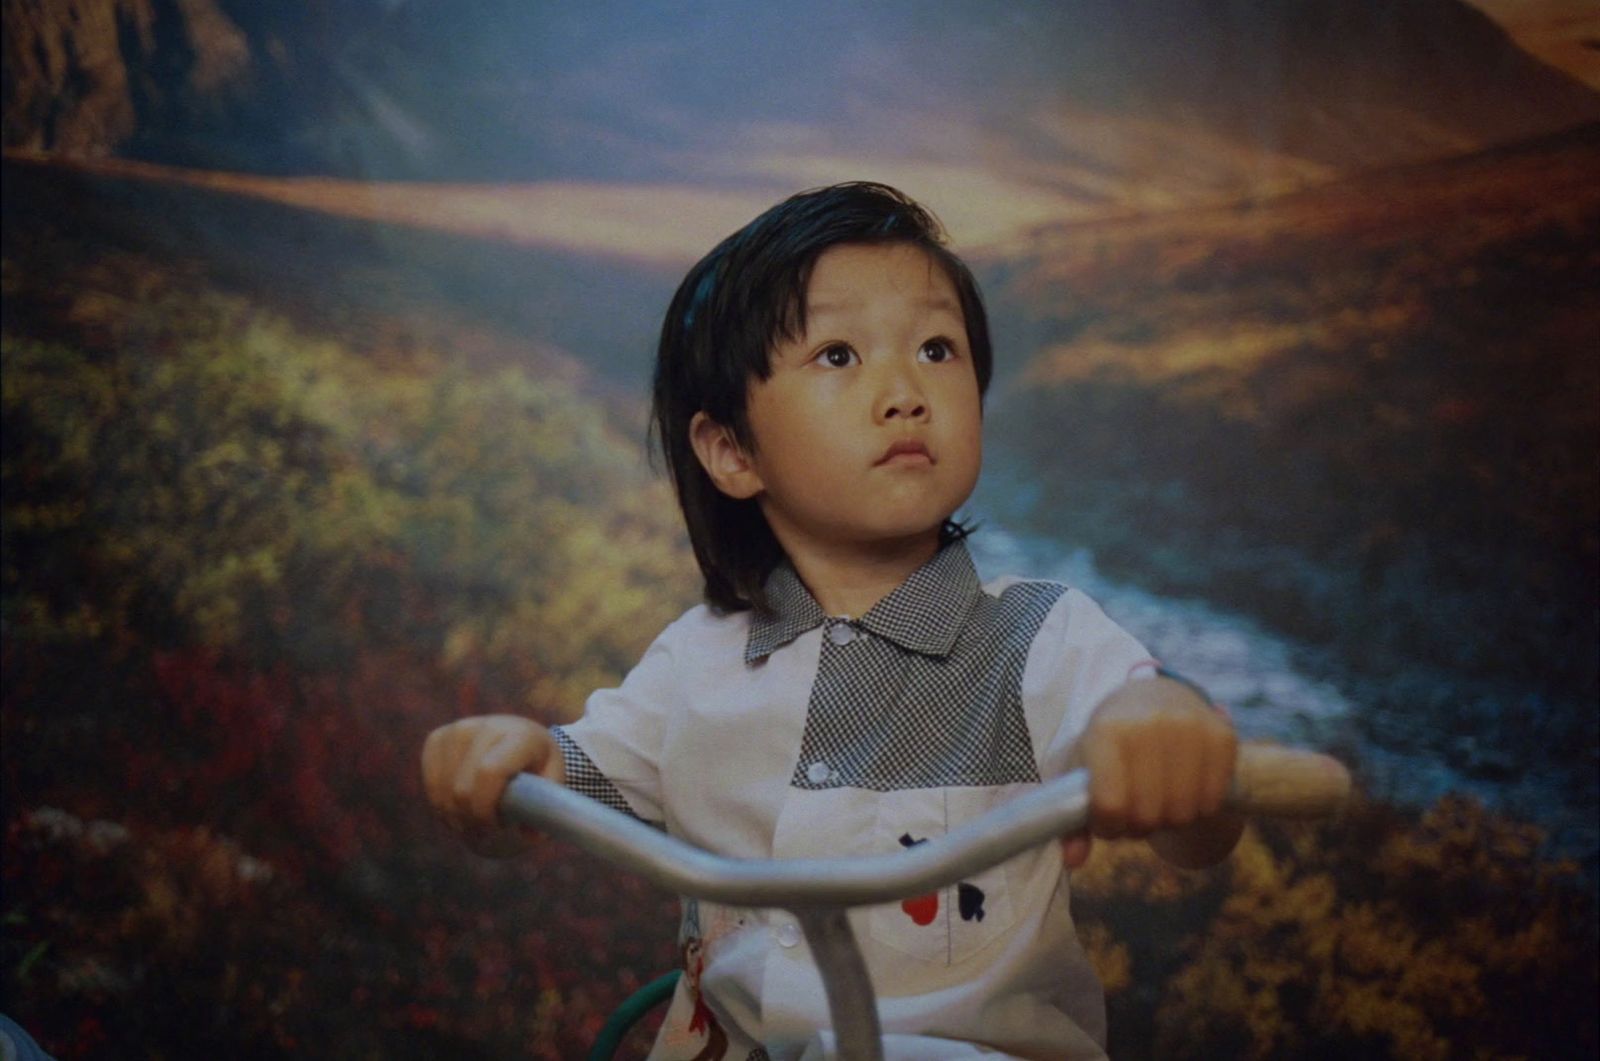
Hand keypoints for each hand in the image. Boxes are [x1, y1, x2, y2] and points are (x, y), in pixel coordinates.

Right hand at [421, 714, 563, 853]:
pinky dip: (442, 805)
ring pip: (442, 791)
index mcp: (520, 735)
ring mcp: (457, 730)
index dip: (485, 808)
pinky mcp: (437, 738)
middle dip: (471, 820)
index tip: (495, 828)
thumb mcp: (553, 783)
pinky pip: (430, 784)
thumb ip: (546, 809)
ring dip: (455, 817)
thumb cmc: (538, 766)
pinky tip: (461, 808)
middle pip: (461, 788)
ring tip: (475, 823)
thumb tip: (531, 836)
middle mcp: (486, 726)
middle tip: (486, 832)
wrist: (519, 738)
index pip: (489, 773)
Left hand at [1061, 677, 1237, 868]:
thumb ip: (1070, 819)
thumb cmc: (1109, 745)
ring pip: (1183, 814)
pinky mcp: (1223, 737)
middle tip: (1135, 810)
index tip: (1108, 820)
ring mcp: (1191, 728)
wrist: (1153, 698)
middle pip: (1148, 815)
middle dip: (1139, 825)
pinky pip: (1212, 802)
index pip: (1110, 805)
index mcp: (1107, 730)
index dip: (1108, 827)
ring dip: (1170, 820)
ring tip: (1158, 800)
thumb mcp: (1080, 770)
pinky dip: (1199, 808)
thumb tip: (1072, 861)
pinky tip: (1184, 789)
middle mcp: (1150, 724)